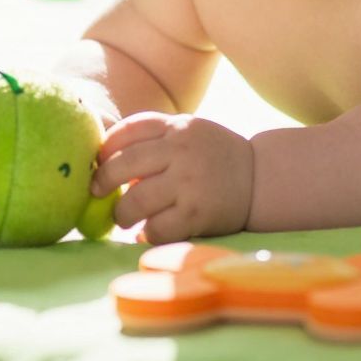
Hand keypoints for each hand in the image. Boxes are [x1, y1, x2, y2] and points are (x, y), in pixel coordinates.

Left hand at [92, 112, 254, 243]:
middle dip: (103, 182)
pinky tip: (149, 232)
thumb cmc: (214, 157)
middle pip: (122, 165)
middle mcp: (182, 150)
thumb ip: (153, 139)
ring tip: (126, 217)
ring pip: (135, 201)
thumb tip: (99, 156)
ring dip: (122, 214)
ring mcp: (189, 181)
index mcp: (178, 126)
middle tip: (99, 192)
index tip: (98, 163)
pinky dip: (146, 233)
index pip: (127, 131)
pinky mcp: (197, 213)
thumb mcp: (189, 133)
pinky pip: (156, 228)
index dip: (105, 149)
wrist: (262, 178)